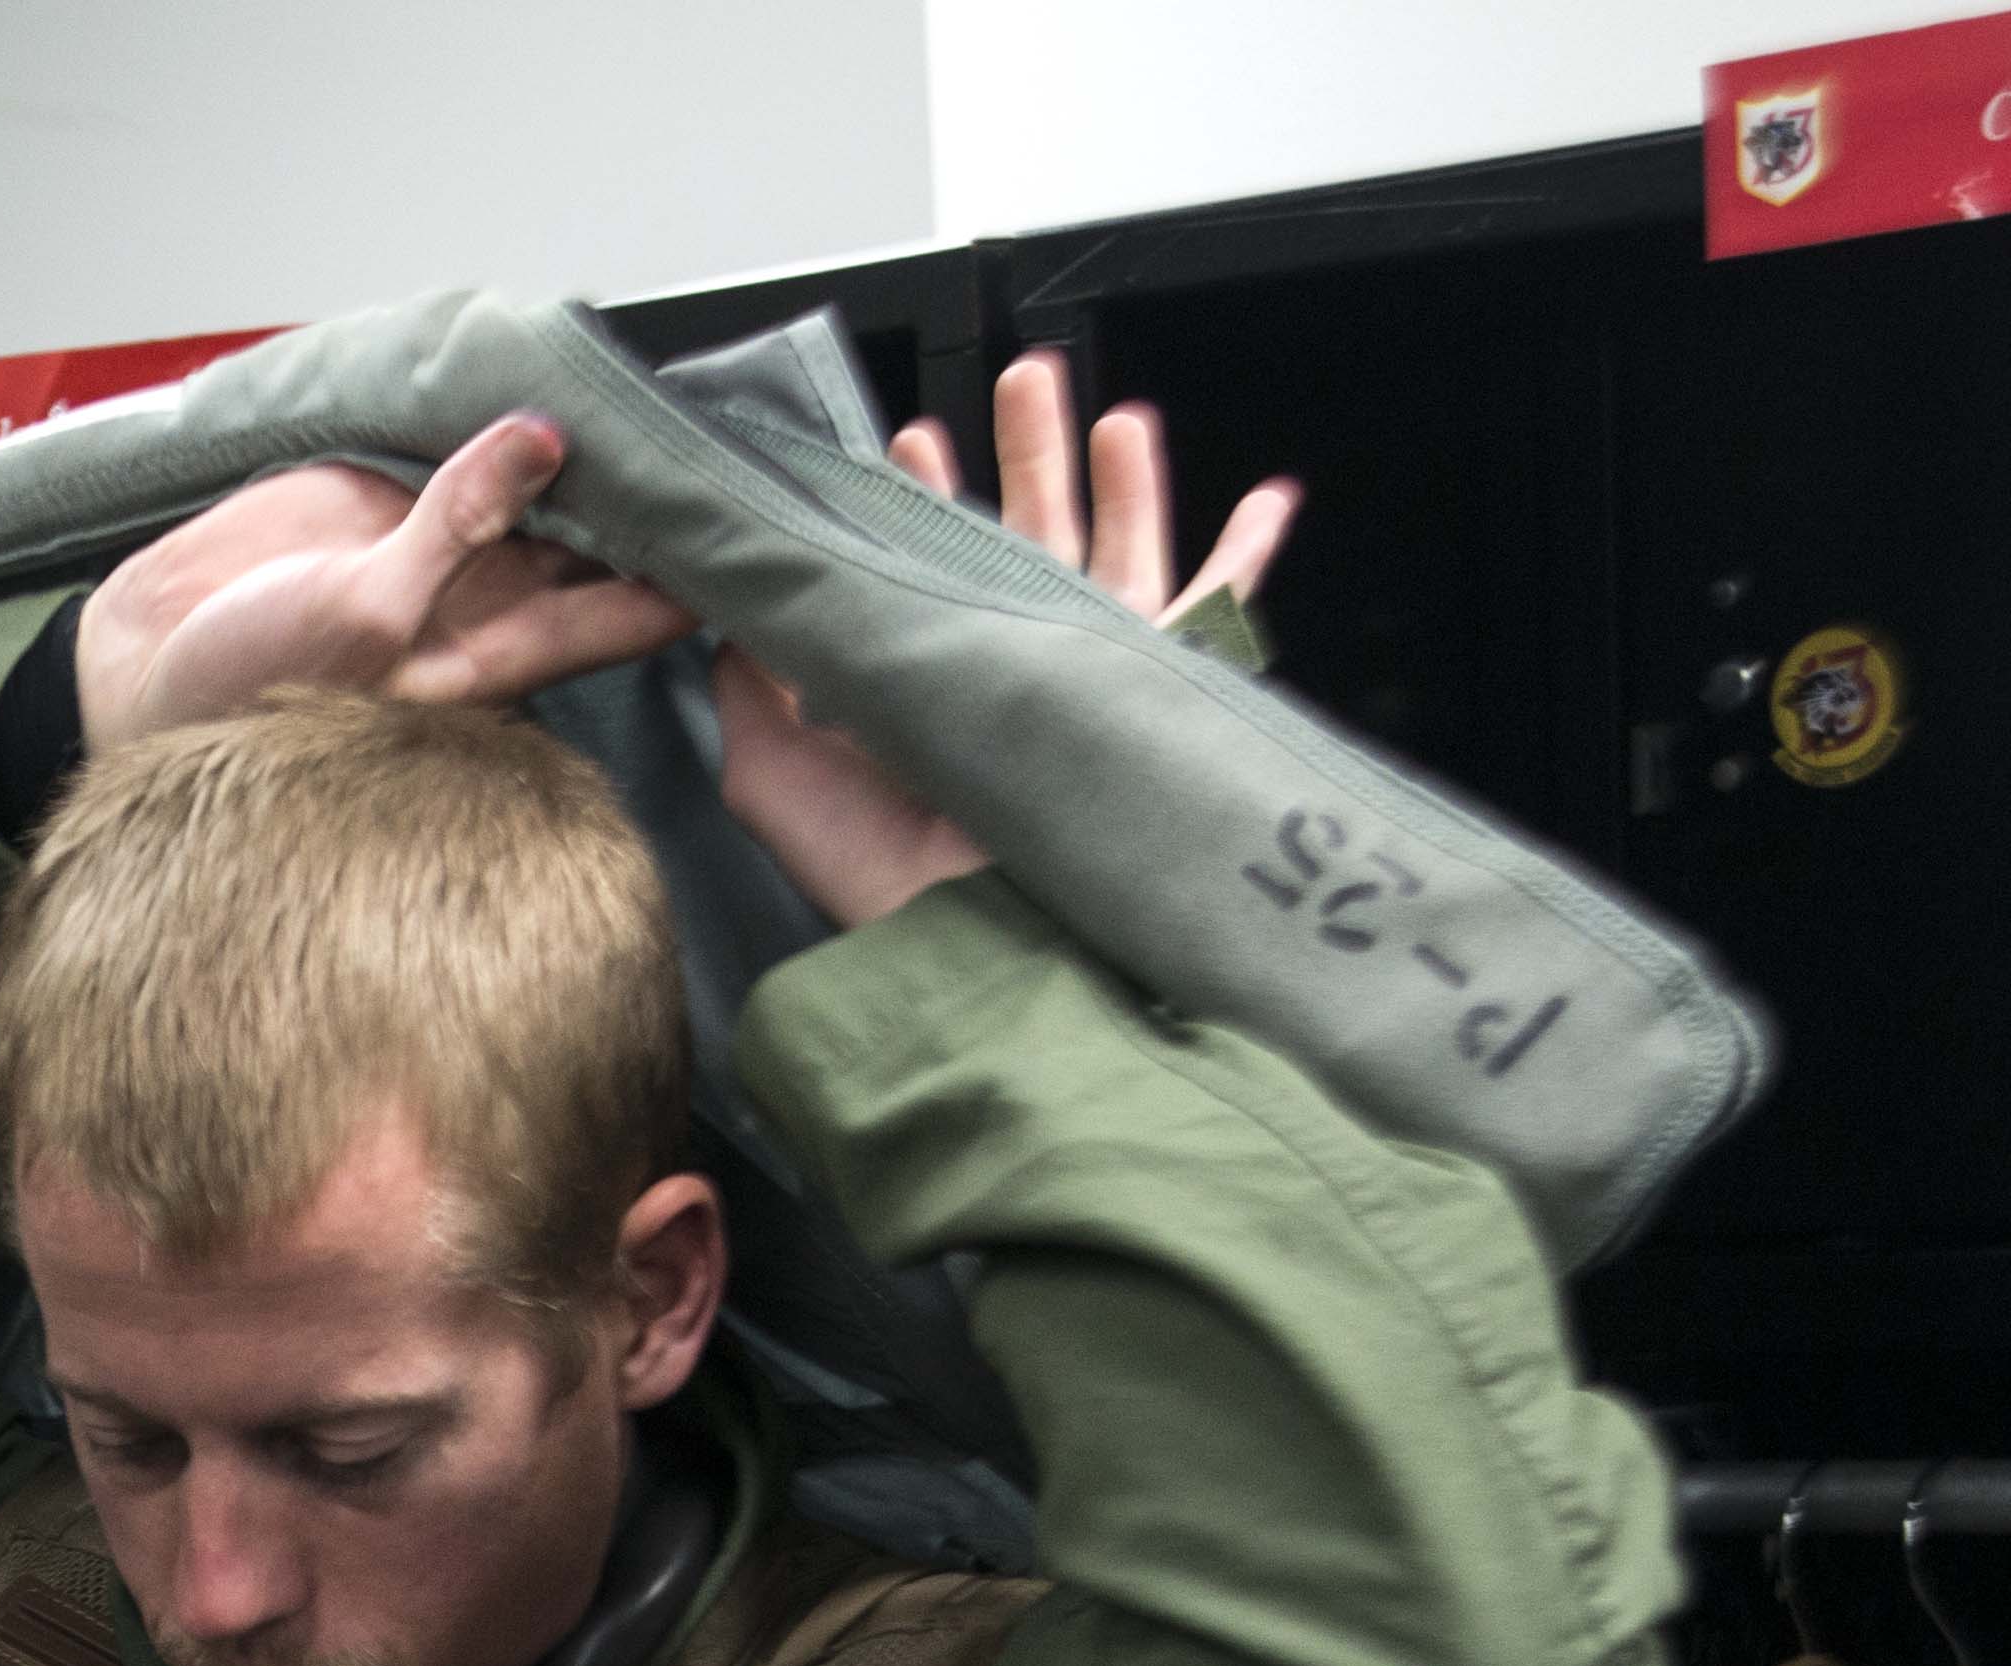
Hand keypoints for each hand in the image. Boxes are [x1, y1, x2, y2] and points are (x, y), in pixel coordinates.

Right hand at [70, 414, 696, 757]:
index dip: (697, 569)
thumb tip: (543, 440)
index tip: (764, 520)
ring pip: (553, 474)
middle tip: (742, 421)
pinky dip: (513, 401)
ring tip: (670, 375)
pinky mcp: (397, 485)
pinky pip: (475, 435)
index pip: (633, 607)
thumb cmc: (253, 686)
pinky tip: (561, 360)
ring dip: (598, 435)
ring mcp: (449, 533)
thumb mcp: (365, 613)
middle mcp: (492, 591)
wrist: (147, 666)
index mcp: (504, 650)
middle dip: (665, 490)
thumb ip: (458, 525)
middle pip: (611, 534)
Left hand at [702, 352, 1303, 931]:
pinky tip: (1268, 499)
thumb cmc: (874, 879)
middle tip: (1025, 375)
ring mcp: (1090, 690)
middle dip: (1028, 451)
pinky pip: (1219, 619)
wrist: (974, 945)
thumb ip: (756, 682)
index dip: (916, 497)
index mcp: (928, 686)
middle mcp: (1012, 679)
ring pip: (1119, 554)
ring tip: (1111, 409)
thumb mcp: (775, 769)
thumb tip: (742, 605)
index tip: (904, 439)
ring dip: (1122, 477)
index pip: (924, 568)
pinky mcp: (1156, 706)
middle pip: (1030, 536)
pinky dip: (1247, 557)